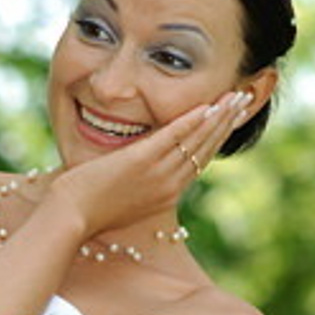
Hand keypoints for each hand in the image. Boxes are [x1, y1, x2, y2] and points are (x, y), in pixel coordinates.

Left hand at [51, 91, 252, 237]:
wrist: (68, 217)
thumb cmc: (86, 207)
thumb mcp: (123, 195)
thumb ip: (138, 180)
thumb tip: (141, 163)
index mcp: (166, 195)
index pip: (200, 161)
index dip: (218, 138)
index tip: (231, 120)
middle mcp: (168, 185)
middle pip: (207, 149)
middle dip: (228, 122)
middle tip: (245, 100)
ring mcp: (156, 174)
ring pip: (197, 141)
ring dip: (219, 116)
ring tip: (237, 97)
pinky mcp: (139, 162)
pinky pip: (173, 137)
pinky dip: (192, 121)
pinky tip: (208, 106)